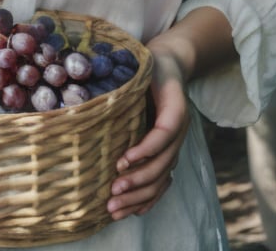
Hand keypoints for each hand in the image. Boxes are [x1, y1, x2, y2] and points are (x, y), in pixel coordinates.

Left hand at [107, 52, 188, 220]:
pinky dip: (150, 198)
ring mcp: (175, 145)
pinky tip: (134, 211)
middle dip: (138, 181)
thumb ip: (131, 82)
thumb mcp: (145, 66)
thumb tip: (97, 97)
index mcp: (175, 108)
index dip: (145, 150)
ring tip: (115, 209)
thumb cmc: (152, 66)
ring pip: (162, 178)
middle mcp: (179, 131)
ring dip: (139, 196)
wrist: (171, 65)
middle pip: (163, 164)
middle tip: (112, 192)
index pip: (164, 134)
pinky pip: (163, 181)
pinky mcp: (168, 152)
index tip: (121, 162)